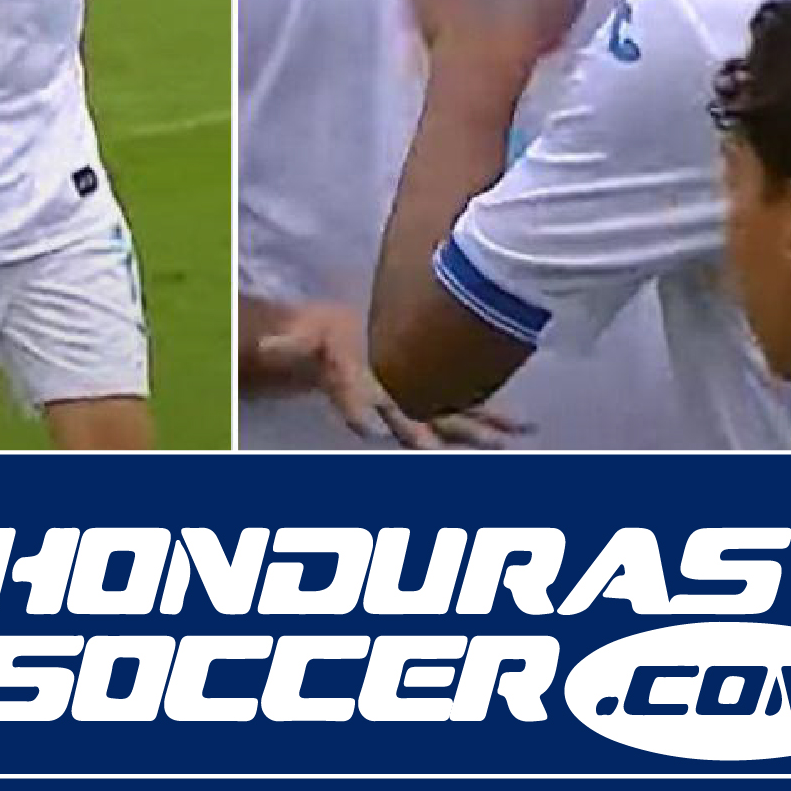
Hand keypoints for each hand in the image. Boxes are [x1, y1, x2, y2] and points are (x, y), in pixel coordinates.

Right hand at [253, 301, 530, 451]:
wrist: (342, 352)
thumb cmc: (322, 346)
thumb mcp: (304, 342)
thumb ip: (290, 348)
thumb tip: (268, 347)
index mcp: (357, 396)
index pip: (358, 409)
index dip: (362, 416)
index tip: (371, 429)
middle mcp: (390, 411)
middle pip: (414, 427)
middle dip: (436, 437)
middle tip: (453, 448)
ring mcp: (416, 409)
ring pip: (451, 425)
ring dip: (480, 432)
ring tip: (512, 439)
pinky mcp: (436, 400)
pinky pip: (468, 410)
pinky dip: (493, 418)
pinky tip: (522, 425)